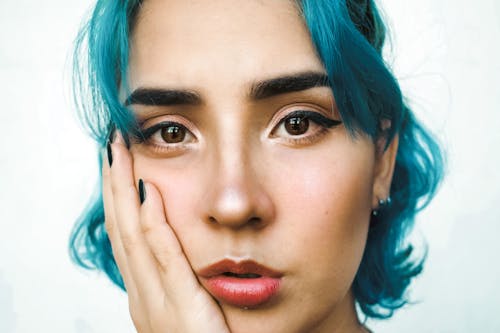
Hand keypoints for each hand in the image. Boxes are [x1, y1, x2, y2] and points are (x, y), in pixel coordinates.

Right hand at [102, 132, 230, 332]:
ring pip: (133, 237)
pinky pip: (165, 261)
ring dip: (124, 192)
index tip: (118, 162)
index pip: (126, 234)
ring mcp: (155, 304)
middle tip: (112, 144)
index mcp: (144, 292)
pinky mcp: (179, 312)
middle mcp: (142, 295)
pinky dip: (154, 226)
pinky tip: (151, 194)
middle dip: (114, 184)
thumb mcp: (188, 305)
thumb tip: (175, 232)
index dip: (118, 196)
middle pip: (122, 228)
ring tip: (121, 153)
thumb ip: (178, 273)